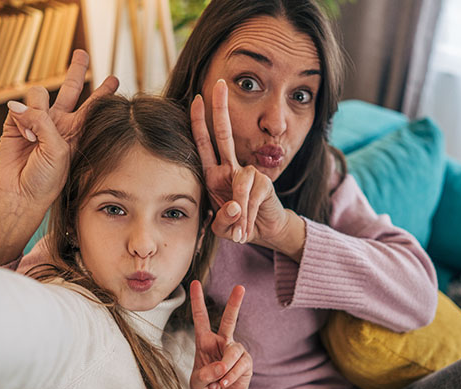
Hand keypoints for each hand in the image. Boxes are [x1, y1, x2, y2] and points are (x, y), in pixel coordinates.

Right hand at [0, 49, 118, 204]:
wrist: (20, 194)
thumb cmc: (46, 180)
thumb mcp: (58, 152)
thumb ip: (46, 124)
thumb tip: (20, 106)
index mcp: (77, 131)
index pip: (94, 106)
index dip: (104, 92)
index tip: (115, 78)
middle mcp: (60, 123)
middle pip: (71, 88)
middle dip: (77, 69)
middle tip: (82, 52)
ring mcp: (38, 121)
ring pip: (40, 94)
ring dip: (38, 109)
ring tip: (36, 135)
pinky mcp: (16, 122)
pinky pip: (20, 107)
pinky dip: (22, 118)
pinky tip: (25, 136)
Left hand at [189, 280, 251, 388]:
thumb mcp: (197, 383)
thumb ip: (205, 374)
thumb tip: (222, 366)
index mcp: (205, 342)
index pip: (201, 319)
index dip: (198, 301)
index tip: (195, 283)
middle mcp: (222, 343)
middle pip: (229, 320)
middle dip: (235, 303)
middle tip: (240, 287)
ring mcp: (236, 352)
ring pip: (232, 351)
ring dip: (223, 368)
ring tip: (218, 382)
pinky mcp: (246, 364)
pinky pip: (240, 366)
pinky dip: (230, 376)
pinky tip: (225, 383)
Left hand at [190, 80, 301, 254]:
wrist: (263, 231)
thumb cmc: (237, 225)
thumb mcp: (222, 226)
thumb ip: (223, 219)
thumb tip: (236, 206)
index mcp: (213, 174)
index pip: (204, 143)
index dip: (199, 122)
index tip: (196, 99)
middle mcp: (230, 169)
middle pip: (224, 134)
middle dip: (222, 109)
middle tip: (220, 84)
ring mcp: (248, 174)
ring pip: (240, 184)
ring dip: (239, 211)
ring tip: (239, 233)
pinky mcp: (264, 183)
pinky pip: (252, 196)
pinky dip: (248, 215)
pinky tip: (247, 228)